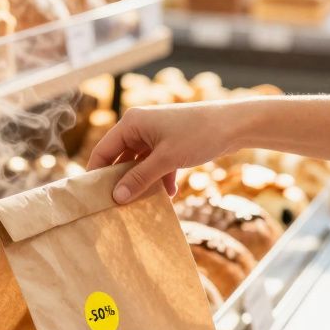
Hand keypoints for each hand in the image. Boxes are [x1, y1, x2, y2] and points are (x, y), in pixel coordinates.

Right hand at [86, 101, 242, 203]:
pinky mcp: (170, 143)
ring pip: (139, 163)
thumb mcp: (166, 159)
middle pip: (120, 158)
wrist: (235, 125)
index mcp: (132, 123)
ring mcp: (155, 135)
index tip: (93, 197)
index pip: (103, 150)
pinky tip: (168, 194)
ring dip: (142, 182)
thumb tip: (117, 197)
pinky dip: (160, 178)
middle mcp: (140, 127)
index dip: (97, 173)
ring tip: (141, 204)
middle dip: (122, 181)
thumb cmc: (199, 134)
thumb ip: (139, 178)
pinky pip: (155, 164)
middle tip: (116, 206)